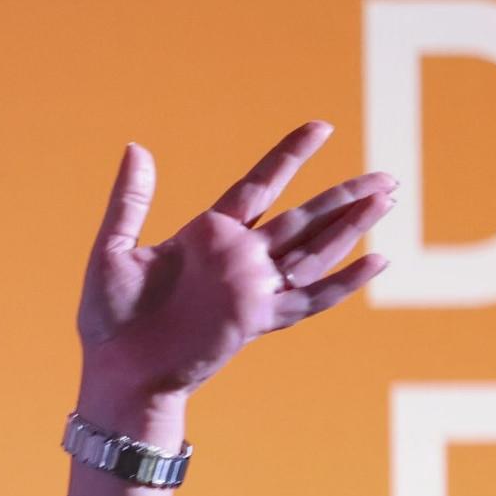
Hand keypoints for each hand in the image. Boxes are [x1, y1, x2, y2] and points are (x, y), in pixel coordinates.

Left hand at [75, 123, 391, 435]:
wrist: (116, 369)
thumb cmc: (109, 316)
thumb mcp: (113, 249)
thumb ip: (130, 201)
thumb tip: (136, 147)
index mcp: (208, 234)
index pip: (260, 185)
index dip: (290, 156)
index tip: (322, 127)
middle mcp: (239, 257)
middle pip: (303, 217)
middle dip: (342, 195)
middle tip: (385, 175)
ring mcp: (252, 287)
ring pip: (315, 250)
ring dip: (351, 226)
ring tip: (386, 199)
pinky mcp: (257, 318)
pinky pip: (310, 299)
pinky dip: (344, 282)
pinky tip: (376, 261)